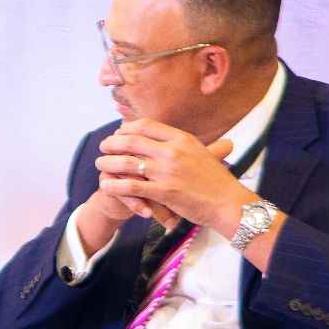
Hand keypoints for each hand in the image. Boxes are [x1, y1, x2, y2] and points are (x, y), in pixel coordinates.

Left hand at [97, 122, 243, 231]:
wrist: (229, 203)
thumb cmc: (216, 180)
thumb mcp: (202, 152)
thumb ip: (182, 144)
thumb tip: (166, 136)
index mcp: (182, 139)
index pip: (147, 125)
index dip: (127, 128)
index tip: (118, 132)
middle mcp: (173, 151)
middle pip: (131, 141)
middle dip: (112, 143)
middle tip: (103, 147)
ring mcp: (168, 171)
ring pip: (127, 162)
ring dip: (108, 162)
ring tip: (100, 164)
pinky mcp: (164, 191)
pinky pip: (131, 186)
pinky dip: (115, 185)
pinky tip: (105, 185)